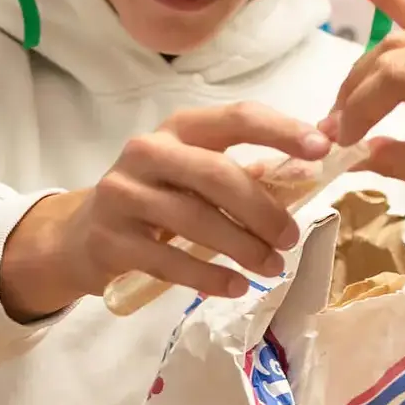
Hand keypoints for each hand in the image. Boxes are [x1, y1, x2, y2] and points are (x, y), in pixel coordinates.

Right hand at [0, 103, 328, 320]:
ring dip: (241, 247)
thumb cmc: (154, 200)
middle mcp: (146, 152)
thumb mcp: (194, 176)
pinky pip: (168, 260)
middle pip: (216, 174)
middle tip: (290, 238)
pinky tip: (235, 286)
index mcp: (178, 128)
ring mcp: (122, 195)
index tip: (323, 151)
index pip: (237, 118)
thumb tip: (310, 172)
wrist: (81, 237)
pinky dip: (208, 276)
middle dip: (262, 209)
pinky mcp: (110, 239)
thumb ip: (247, 172)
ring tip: (272, 268)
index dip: (282, 132)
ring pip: (195, 220)